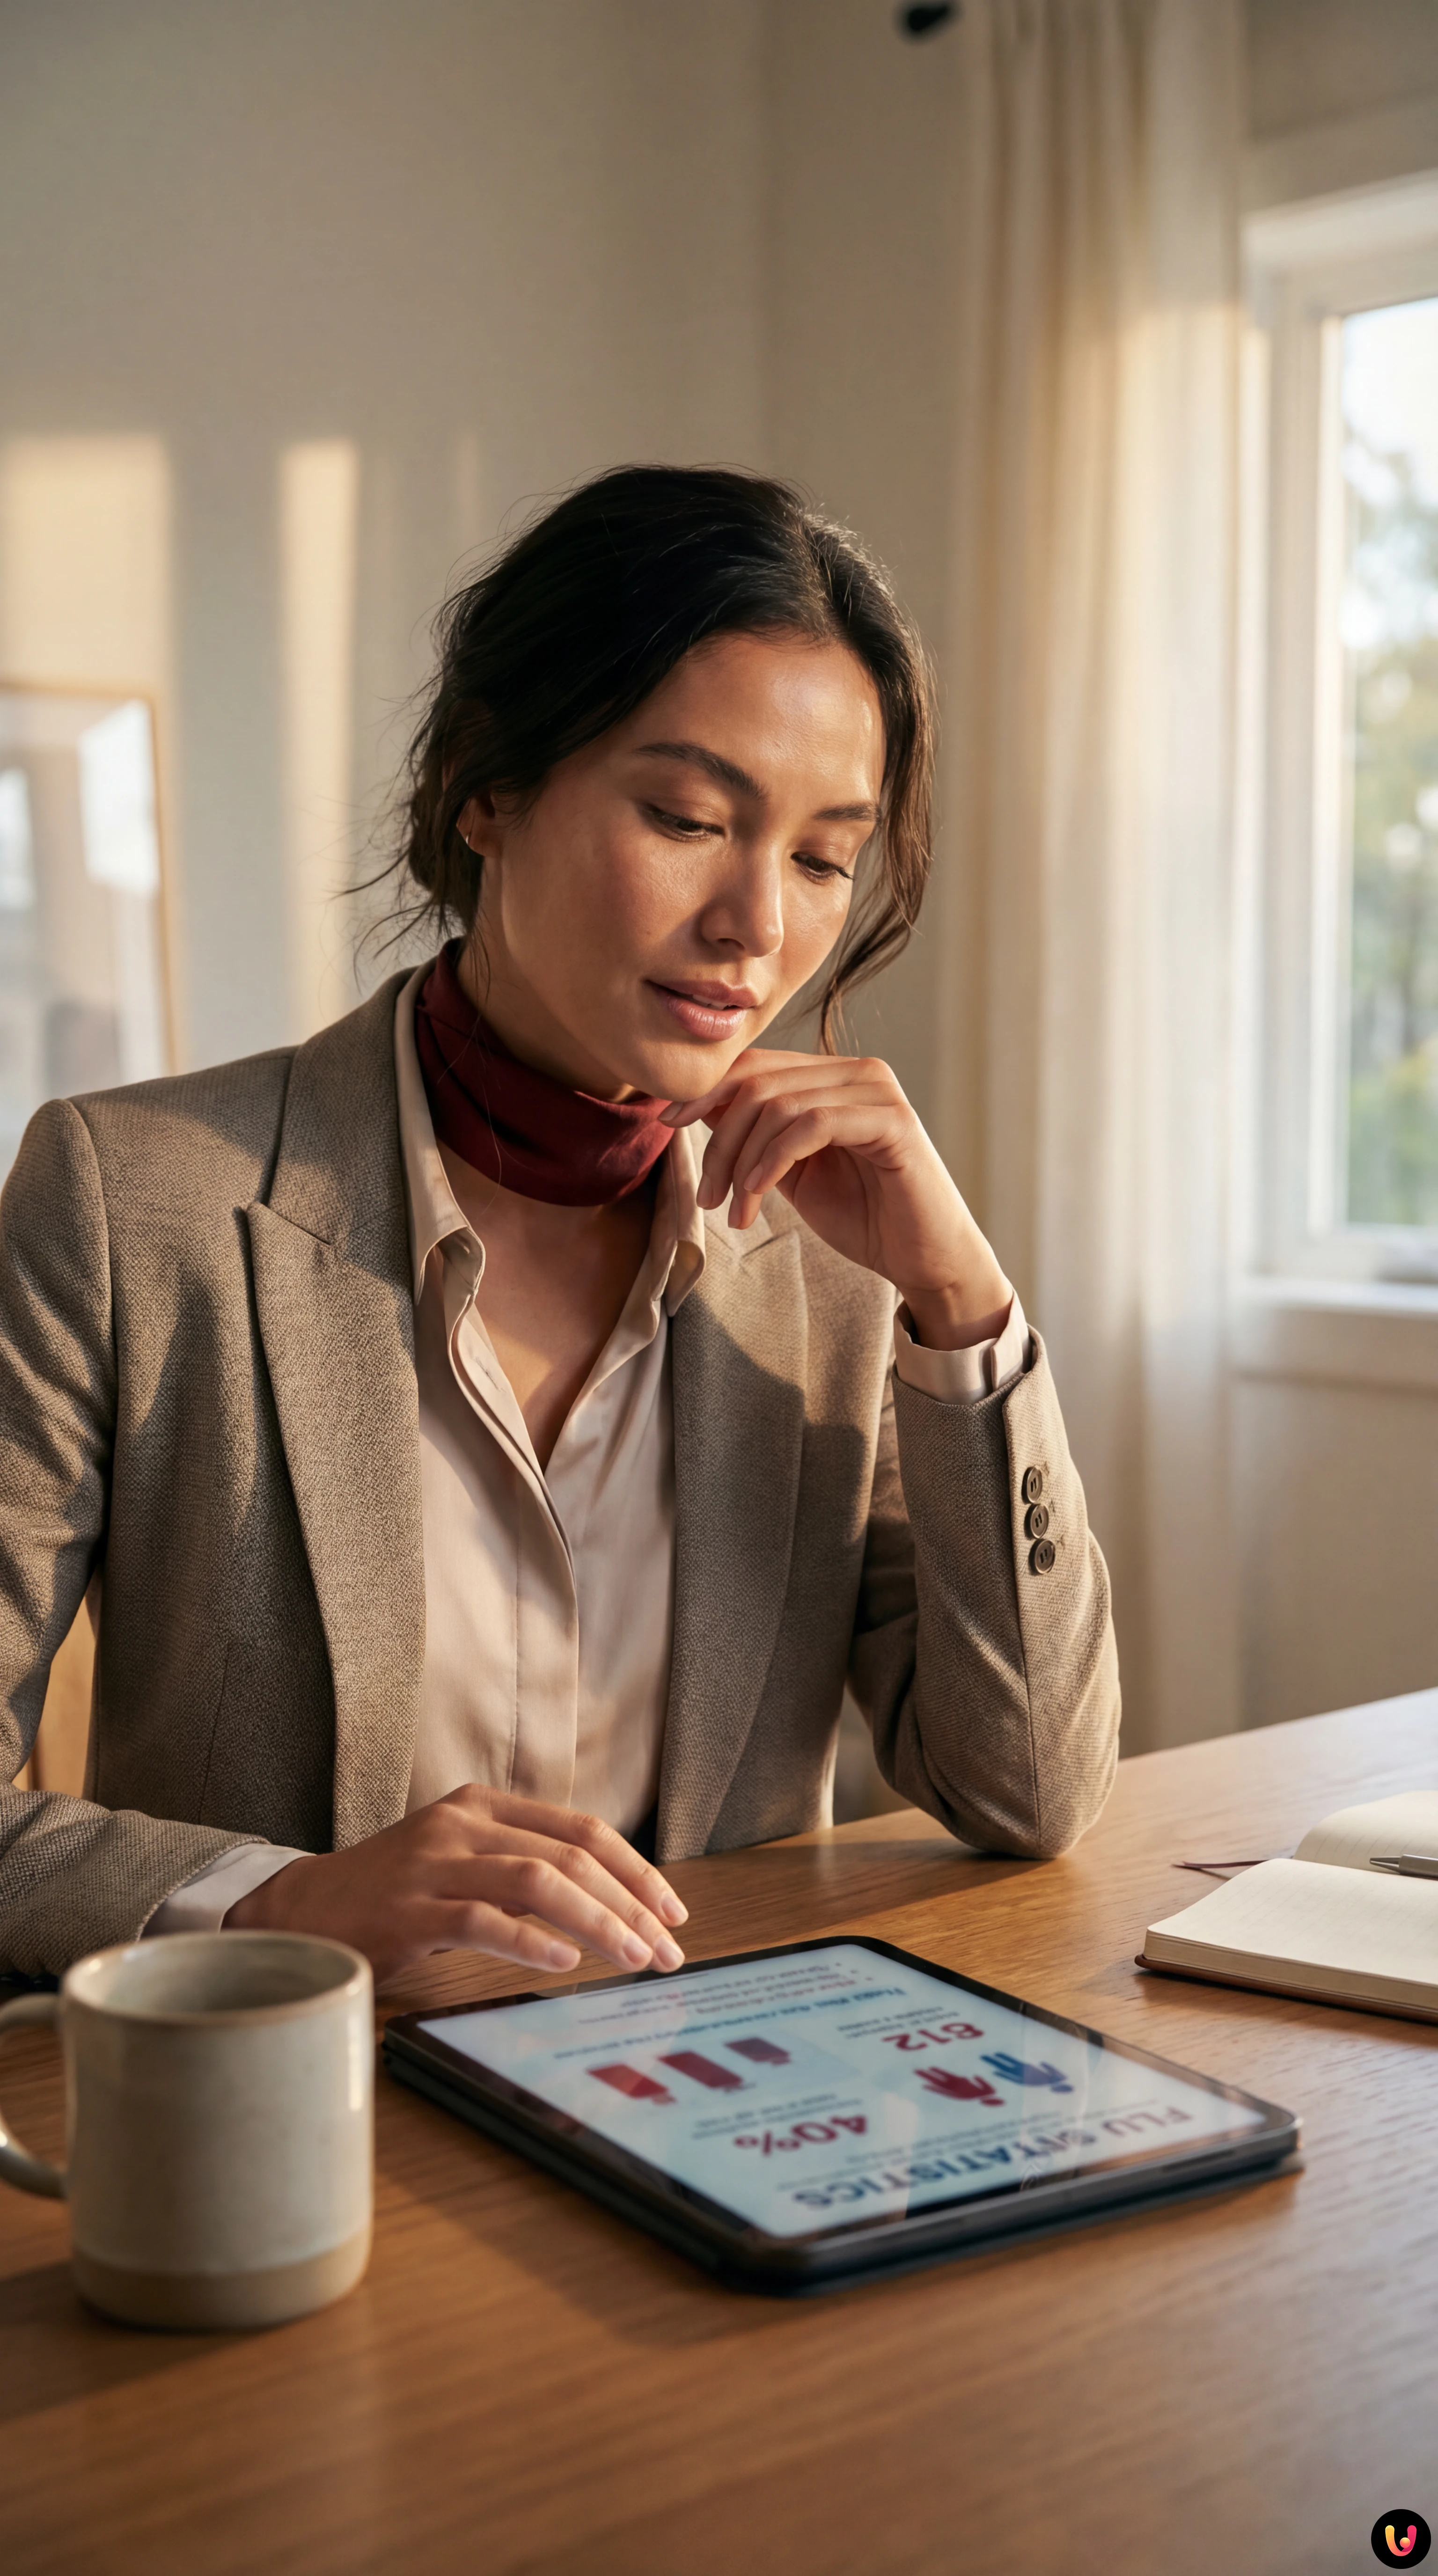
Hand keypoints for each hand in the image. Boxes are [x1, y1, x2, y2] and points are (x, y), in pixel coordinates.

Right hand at [224, 1785, 688, 1987]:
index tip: (672, 1911)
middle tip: (667, 1950)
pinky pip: (482, 1921)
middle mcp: (462, 1825)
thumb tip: (608, 1904)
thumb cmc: (394, 1894)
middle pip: (570, 1855)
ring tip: (634, 1959)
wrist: (303, 1911)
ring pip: (537, 1882)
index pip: (581, 1829)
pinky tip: (564, 1963)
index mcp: (483, 1807)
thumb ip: (523, 1869)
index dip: (635, 1869)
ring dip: (597, 1923)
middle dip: (630, 1904)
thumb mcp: (463, 1862)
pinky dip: (531, 1942)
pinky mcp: (409, 1911)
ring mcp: (433, 1865)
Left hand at [664, 1050, 1011, 1349]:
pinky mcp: (894, 1122)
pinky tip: (757, 1196)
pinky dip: (773, 1160)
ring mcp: (879, 1092)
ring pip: (780, 1105)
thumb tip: (698, 1106)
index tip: (668, 1125)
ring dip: (742, 1163)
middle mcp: (858, 1072)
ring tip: (735, 1211)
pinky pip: (813, 1124)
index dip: (706, 1091)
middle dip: (719, 1140)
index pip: (756, 1065)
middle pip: (760, 1083)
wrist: (924, 1259)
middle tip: (707, 1196)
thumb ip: (756, 1136)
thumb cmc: (863, 1216)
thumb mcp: (791, 1171)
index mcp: (834, 1076)